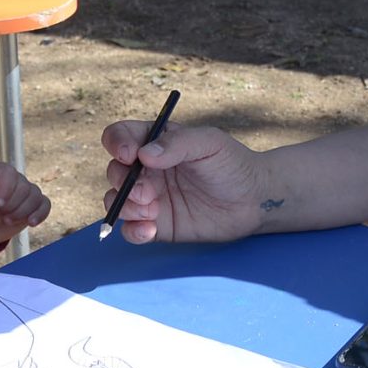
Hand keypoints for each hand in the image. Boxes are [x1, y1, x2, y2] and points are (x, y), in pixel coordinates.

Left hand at [0, 163, 49, 244]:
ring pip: (35, 197)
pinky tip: (31, 222)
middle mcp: (17, 178)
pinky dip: (40, 214)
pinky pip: (45, 205)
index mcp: (1, 171)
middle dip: (11, 206)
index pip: (10, 175)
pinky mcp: (35, 204)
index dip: (5, 192)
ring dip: (21, 213)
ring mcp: (27, 191)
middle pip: (24, 189)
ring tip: (6, 220)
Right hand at [97, 120, 270, 243]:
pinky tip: (150, 230)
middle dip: (124, 181)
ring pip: (116, 201)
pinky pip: (129, 230)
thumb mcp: (209, 143)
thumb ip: (177, 143)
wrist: (254, 201)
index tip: (129, 156)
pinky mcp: (157, 225)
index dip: (117, 144)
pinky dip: (132, 231)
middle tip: (148, 191)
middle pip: (114, 171)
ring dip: (125, 207)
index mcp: (156, 143)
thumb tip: (143, 155)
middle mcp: (147, 170)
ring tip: (152, 211)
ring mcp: (150, 198)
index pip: (120, 136)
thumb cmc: (233, 164)